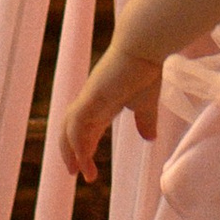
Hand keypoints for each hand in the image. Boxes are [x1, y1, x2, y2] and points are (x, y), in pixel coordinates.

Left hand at [60, 39, 159, 175]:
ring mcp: (89, 98)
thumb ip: (145, 121)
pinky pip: (76, 123)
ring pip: (69, 128)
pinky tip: (82, 157)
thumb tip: (150, 139)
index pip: (87, 130)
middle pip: (71, 130)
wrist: (145, 46)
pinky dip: (76, 142)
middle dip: (71, 153)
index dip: (85, 149)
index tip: (87, 171)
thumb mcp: (146, 104)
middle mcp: (91, 102)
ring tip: (76, 172)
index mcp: (102, 103)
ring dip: (70, 151)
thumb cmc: (146, 70)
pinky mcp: (91, 96)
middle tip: (74, 174)